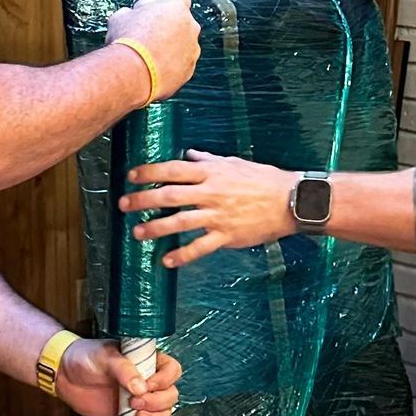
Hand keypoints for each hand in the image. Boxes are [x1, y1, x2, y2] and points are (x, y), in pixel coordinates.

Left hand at [57, 338, 181, 415]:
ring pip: (162, 414)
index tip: (147, 386)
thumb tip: (140, 388)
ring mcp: (139, 401)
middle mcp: (147, 381)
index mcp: (147, 361)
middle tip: (135, 403)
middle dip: (157, 403)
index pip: (171, 370)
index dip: (164, 380)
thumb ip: (124, 370)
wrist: (64, 374)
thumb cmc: (85, 357)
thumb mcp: (105, 357)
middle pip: (170, 396)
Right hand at [106, 0, 200, 96]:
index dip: (167, 2)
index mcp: (177, 7)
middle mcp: (190, 27)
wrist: (131, 73)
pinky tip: (155, 71)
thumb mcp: (120, 18)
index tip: (157, 9)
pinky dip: (172, 67)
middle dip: (172, 26)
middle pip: (184, 23)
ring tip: (152, 56)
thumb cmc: (126, 41)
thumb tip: (127, 16)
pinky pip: (182, 66)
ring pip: (185, 46)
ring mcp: (192, 50)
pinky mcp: (189, 70)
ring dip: (173, 48)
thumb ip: (129, 13)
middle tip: (153, 33)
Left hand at [121, 151, 294, 264]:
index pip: (173, 169)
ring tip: (137, 233)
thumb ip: (209, 160)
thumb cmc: (263, 179)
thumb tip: (190, 154)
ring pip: (179, 222)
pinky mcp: (227, 235)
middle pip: (169, 195)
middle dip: (143, 200)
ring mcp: (218, 215)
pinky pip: (200, 247)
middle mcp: (211, 192)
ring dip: (156, 228)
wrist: (291, 200)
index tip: (131, 176)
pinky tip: (167, 261)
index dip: (149, 172)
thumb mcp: (235, 163)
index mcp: (212, 172)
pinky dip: (182, 255)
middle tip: (124, 204)